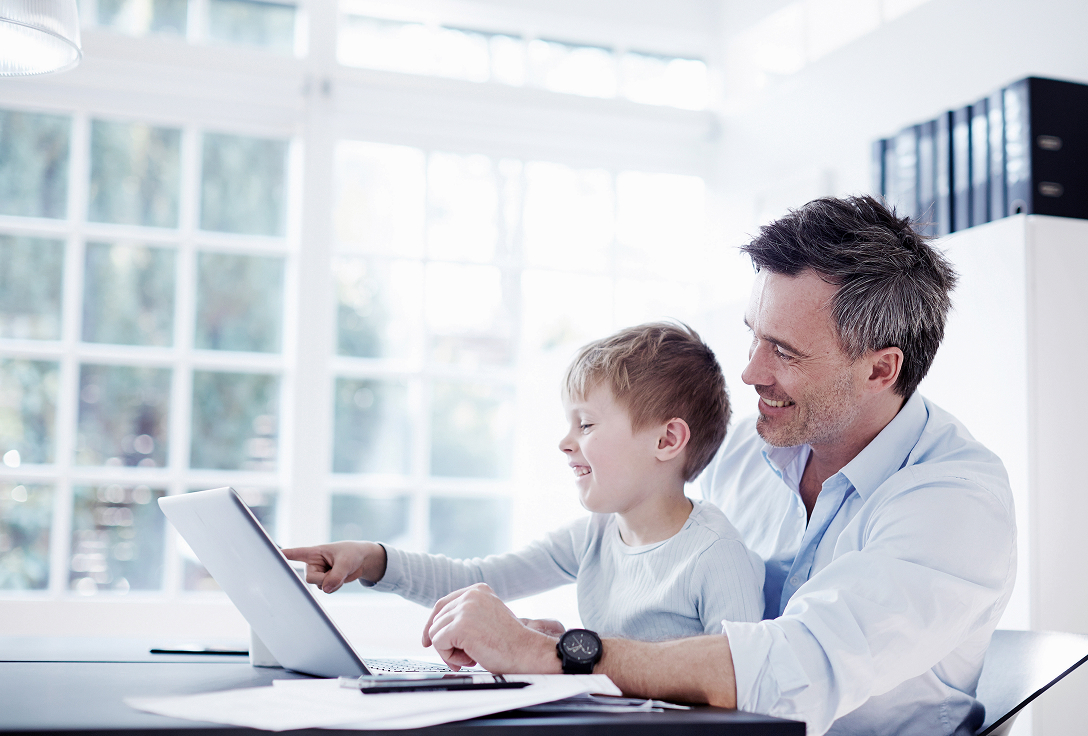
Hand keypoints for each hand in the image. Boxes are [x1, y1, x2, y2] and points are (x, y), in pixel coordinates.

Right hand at [281, 541, 386, 593]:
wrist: (361, 560)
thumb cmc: (352, 554)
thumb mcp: (346, 562)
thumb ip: (336, 575)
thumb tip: (326, 589)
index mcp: (314, 553)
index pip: (295, 554)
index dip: (282, 556)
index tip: (271, 556)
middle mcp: (312, 564)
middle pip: (310, 578)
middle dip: (325, 579)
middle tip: (337, 570)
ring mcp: (317, 574)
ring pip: (320, 586)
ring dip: (333, 583)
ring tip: (340, 572)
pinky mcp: (323, 582)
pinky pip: (327, 590)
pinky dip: (336, 586)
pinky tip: (340, 578)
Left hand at [422, 583, 561, 673]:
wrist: (527, 652)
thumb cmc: (511, 642)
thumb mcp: (488, 617)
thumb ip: (468, 615)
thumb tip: (439, 626)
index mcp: (478, 590)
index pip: (443, 604)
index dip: (432, 623)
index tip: (427, 639)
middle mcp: (470, 595)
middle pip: (437, 619)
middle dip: (445, 642)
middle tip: (464, 657)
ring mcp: (465, 609)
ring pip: (435, 633)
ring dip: (449, 651)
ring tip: (471, 657)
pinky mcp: (460, 626)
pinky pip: (438, 643)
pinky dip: (450, 657)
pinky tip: (470, 658)